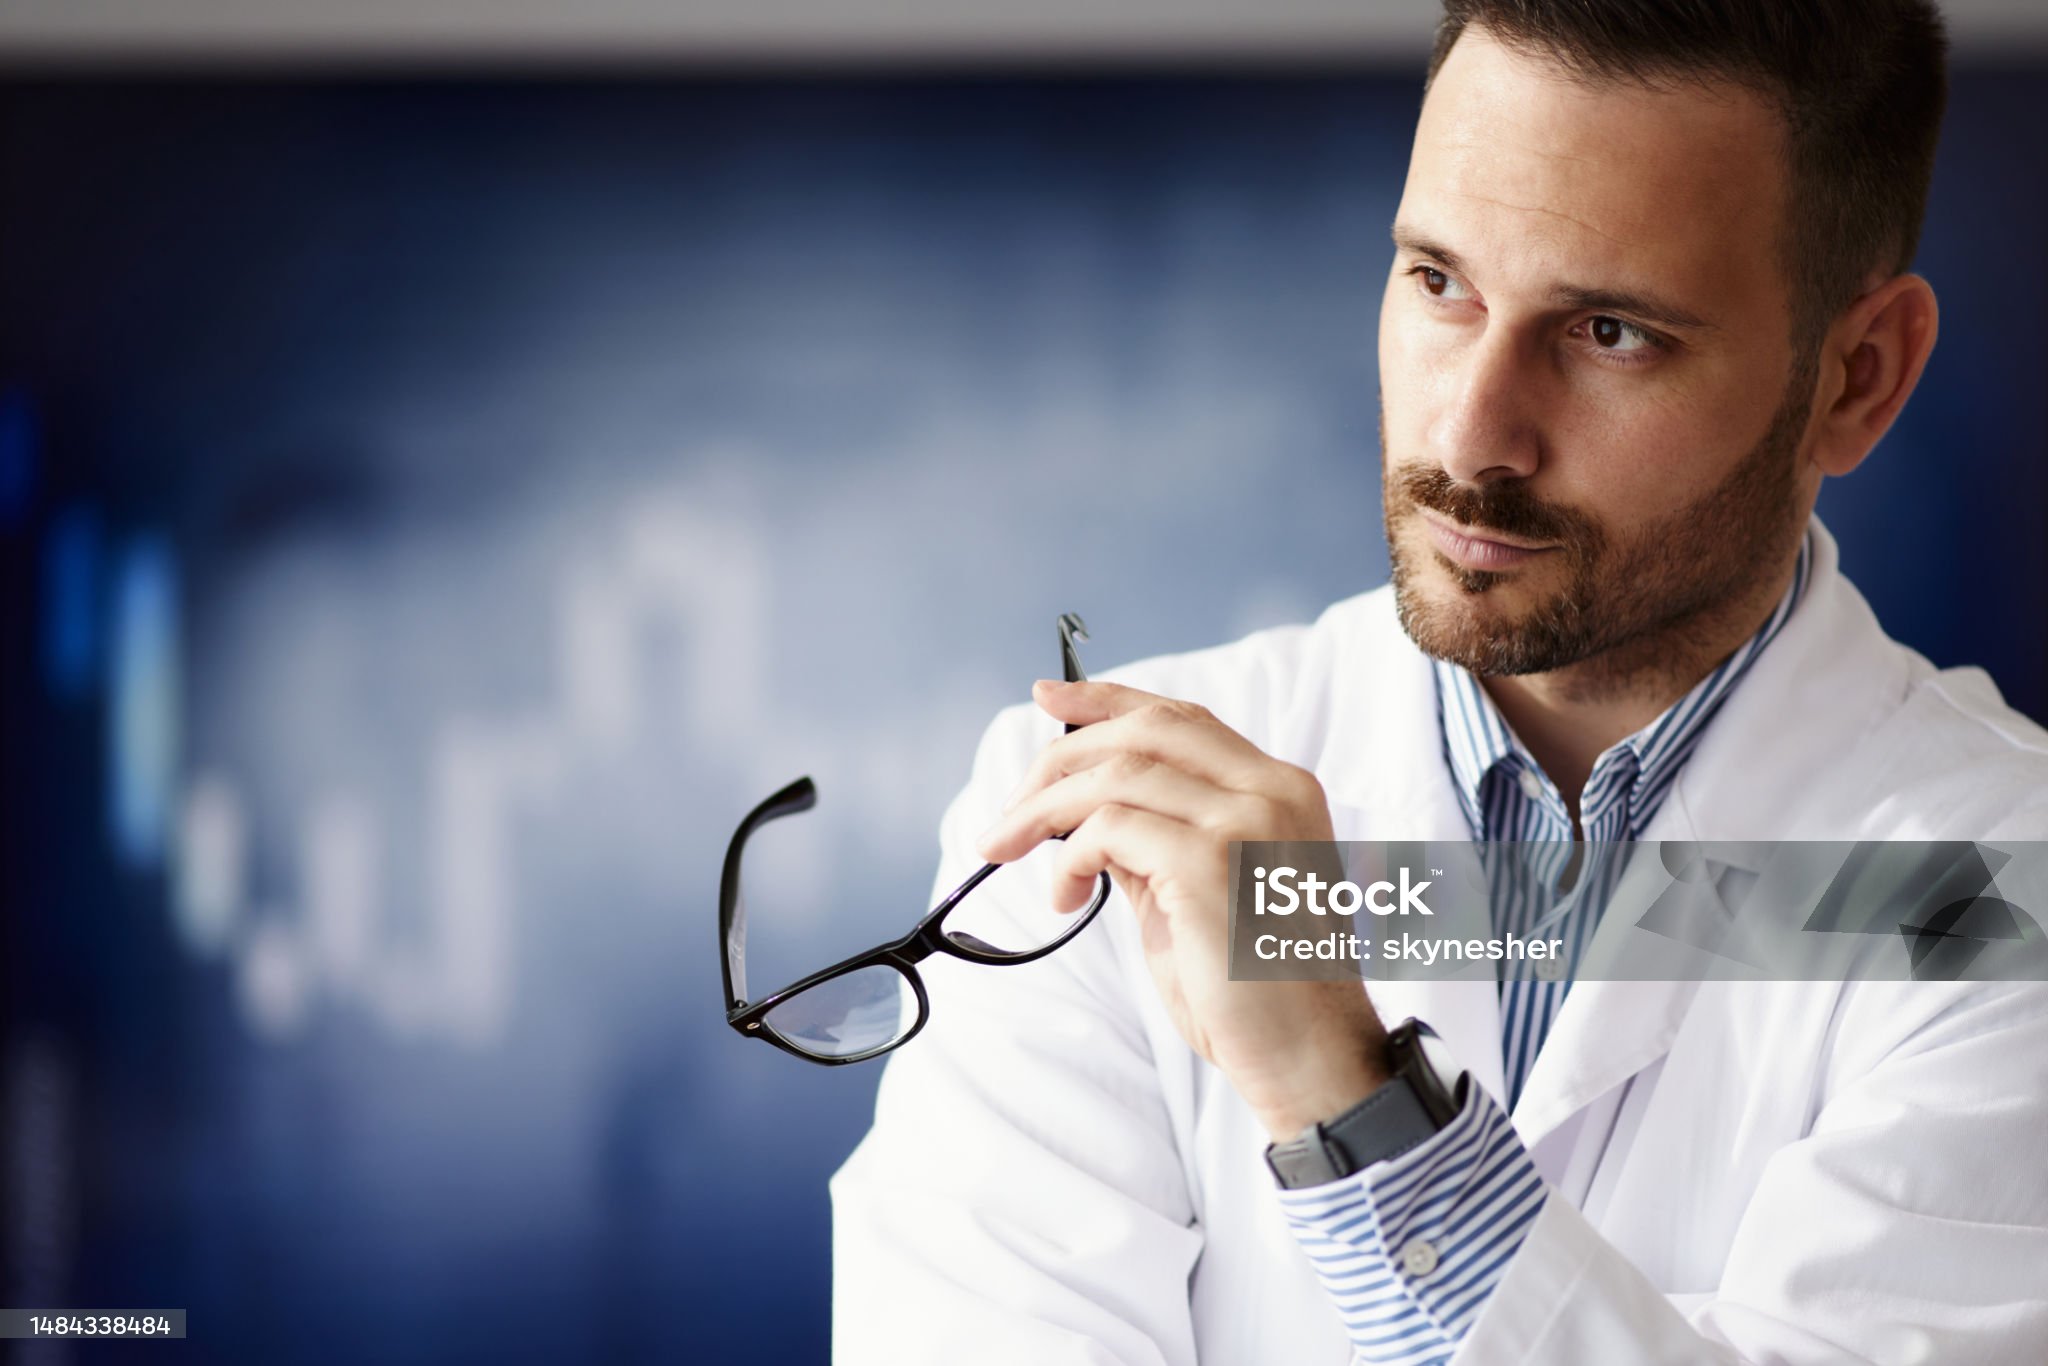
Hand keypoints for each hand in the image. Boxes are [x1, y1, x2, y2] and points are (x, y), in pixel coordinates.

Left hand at [974, 679, 1391, 1139]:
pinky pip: (1108, 829)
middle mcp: (1270, 789)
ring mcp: (1246, 820)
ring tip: (1012, 850)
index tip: (1048, 697)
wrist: (1311, 1057)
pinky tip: (1064, 897)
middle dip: (1060, 756)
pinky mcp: (1210, 860)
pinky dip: (1068, 857)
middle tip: (1010, 809)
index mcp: (1279, 788)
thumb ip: (1155, 842)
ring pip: (1114, 774)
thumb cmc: (1257, 989)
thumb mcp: (1200, 893)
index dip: (1107, 700)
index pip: (1180, 718)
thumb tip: (1082, 814)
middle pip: (1143, 730)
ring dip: (1043, 810)